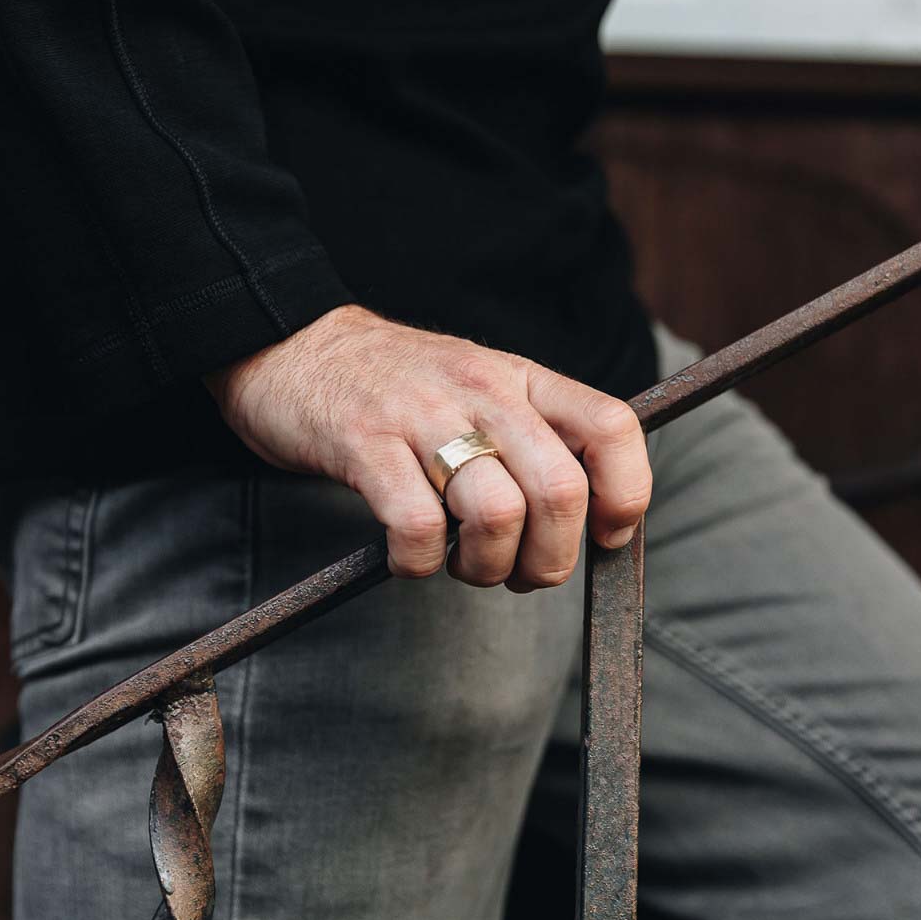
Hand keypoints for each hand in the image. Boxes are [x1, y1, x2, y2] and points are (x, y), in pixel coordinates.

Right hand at [205, 305, 651, 590]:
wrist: (294, 346)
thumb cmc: (397, 387)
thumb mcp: (482, 387)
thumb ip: (534, 439)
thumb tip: (588, 519)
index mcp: (522, 379)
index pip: (612, 428)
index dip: (626, 495)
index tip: (604, 536)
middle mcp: (483, 391)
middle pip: (561, 490)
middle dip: (551, 558)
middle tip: (519, 572)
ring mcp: (423, 415)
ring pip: (499, 513)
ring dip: (487, 566)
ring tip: (461, 564)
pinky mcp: (365, 444)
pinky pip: (417, 527)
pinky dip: (420, 563)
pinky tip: (409, 555)